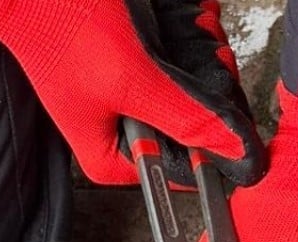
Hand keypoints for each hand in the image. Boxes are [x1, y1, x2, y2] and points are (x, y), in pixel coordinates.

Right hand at [0, 0, 264, 185]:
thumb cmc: (59, 27)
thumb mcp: (132, 80)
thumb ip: (186, 118)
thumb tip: (238, 154)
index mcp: (116, 158)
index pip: (190, 170)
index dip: (215, 141)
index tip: (224, 107)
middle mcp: (127, 130)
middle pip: (199, 123)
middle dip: (204, 80)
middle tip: (184, 51)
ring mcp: (134, 92)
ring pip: (199, 82)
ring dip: (198, 46)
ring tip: (170, 28)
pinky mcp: (139, 60)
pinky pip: (185, 49)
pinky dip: (189, 27)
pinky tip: (176, 16)